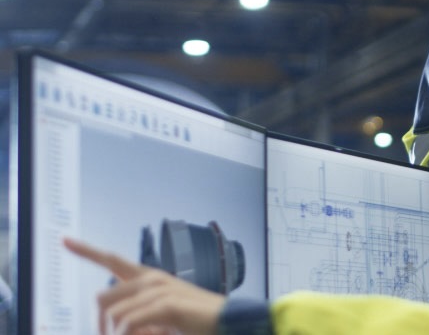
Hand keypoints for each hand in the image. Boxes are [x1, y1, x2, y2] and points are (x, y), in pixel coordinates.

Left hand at [63, 237, 225, 334]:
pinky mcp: (165, 303)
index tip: (64, 239)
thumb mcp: (160, 318)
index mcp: (148, 278)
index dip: (86, 250)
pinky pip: (128, 323)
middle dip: (103, 325)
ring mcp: (158, 288)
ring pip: (114, 315)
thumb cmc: (194, 322)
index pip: (112, 260)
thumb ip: (137, 316)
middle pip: (102, 298)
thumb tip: (116, 325)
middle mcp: (151, 278)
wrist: (228, 323)